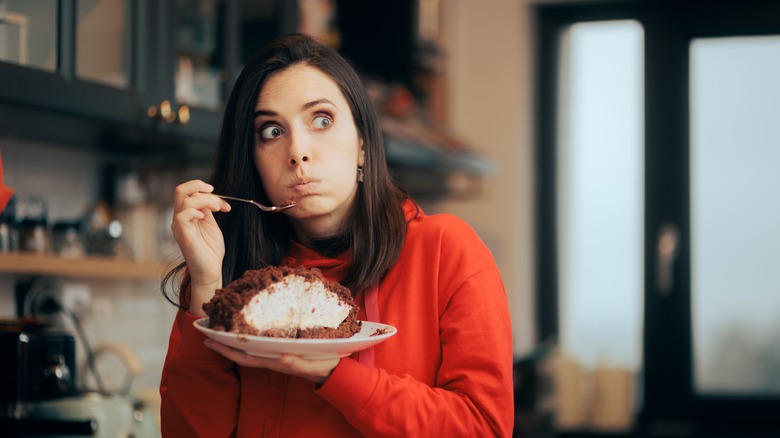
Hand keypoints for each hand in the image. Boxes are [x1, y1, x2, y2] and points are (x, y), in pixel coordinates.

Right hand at [171, 180, 230, 312]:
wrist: (211, 270)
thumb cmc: (210, 250)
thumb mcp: (210, 224)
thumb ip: (207, 210)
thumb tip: (210, 195)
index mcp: (186, 215)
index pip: (188, 192)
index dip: (206, 191)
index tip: (223, 204)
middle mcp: (180, 218)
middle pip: (180, 190)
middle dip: (199, 186)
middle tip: (215, 193)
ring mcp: (179, 226)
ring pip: (184, 199)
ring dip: (205, 199)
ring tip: (218, 208)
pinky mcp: (183, 235)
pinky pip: (182, 215)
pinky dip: (195, 211)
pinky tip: (205, 217)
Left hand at [204, 339, 339, 383]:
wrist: (335, 371)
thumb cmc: (324, 367)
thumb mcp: (314, 366)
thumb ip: (298, 364)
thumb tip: (281, 357)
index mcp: (276, 361)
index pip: (246, 357)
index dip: (227, 349)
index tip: (211, 339)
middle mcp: (272, 358)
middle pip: (242, 353)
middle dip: (224, 345)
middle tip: (207, 331)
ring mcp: (276, 354)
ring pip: (250, 348)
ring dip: (234, 340)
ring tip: (221, 327)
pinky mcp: (283, 348)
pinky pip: (261, 343)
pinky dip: (249, 336)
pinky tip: (245, 328)